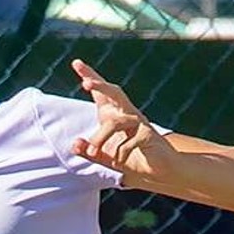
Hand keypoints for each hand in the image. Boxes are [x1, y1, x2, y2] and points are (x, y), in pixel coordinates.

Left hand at [69, 59, 176, 179]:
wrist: (159, 171)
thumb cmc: (129, 158)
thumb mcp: (104, 157)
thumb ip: (88, 151)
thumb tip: (74, 145)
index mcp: (115, 113)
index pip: (101, 92)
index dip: (90, 76)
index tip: (76, 62)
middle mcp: (127, 113)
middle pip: (114, 92)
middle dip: (99, 85)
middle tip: (85, 83)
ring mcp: (139, 122)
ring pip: (114, 123)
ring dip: (100, 138)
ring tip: (92, 153)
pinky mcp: (149, 134)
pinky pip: (130, 140)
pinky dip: (120, 153)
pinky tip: (119, 161)